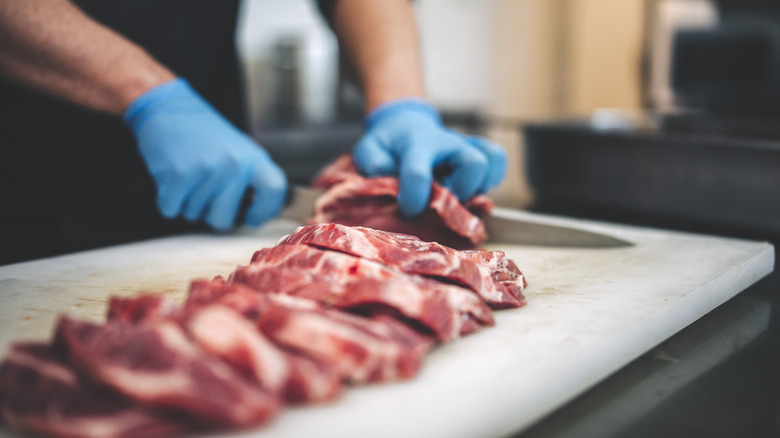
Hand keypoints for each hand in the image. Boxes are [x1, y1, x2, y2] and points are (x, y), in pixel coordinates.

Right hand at [124, 78, 286, 230]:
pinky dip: (168, 200)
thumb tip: (262, 212)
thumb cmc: (204, 135)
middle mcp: (234, 165)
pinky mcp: (178, 176)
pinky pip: (172, 210)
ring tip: (188, 174)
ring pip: (195, 215)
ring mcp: (207, 170)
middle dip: (209, 213)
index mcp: (253, 159)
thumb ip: (251, 180)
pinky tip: (172, 177)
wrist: (169, 109)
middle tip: (204, 190)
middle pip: (224, 220)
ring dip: (188, 202)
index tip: (250, 217)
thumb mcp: (239, 151)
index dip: (264, 212)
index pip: (275, 190)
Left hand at [352, 98, 505, 217]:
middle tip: (444, 202)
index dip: (414, 198)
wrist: (404, 124)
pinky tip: (472, 190)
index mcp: (416, 145)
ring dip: (480, 186)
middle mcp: (447, 144)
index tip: (409, 210)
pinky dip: (492, 179)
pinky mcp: (478, 152)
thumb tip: (389, 179)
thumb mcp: (369, 150)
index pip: (419, 172)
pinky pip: (498, 161)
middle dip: (461, 191)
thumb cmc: (388, 145)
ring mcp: (466, 147)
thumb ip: (373, 164)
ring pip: (492, 161)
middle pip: (473, 163)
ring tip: (460, 196)